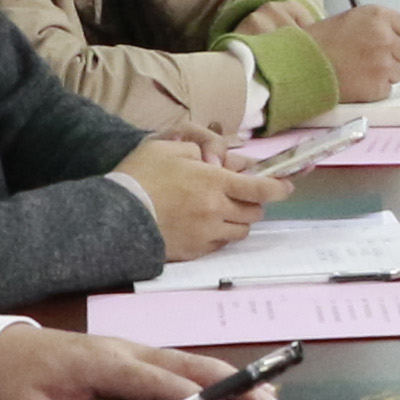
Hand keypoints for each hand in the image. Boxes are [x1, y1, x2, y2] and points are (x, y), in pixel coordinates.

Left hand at [0, 321, 264, 399]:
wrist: (0, 351)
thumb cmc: (16, 385)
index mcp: (100, 363)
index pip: (154, 381)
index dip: (189, 398)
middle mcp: (123, 350)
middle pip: (184, 364)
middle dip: (227, 382)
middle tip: (265, 398)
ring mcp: (130, 348)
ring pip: (185, 360)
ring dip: (226, 376)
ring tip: (264, 391)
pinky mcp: (131, 353)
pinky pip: (176, 362)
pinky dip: (208, 373)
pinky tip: (232, 387)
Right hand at [117, 140, 286, 258]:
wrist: (114, 216)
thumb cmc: (139, 176)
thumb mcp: (169, 149)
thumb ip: (198, 150)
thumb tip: (216, 161)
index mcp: (213, 182)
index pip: (260, 188)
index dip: (279, 187)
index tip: (285, 186)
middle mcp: (216, 210)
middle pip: (254, 211)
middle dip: (252, 201)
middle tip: (239, 194)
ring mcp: (206, 233)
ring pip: (241, 230)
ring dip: (238, 219)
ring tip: (219, 210)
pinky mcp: (195, 251)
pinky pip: (220, 243)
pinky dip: (219, 234)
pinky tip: (202, 224)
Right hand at [311, 1, 399, 102]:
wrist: (301, 65)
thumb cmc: (319, 42)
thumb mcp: (350, 19)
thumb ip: (376, 25)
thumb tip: (394, 37)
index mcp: (378, 16)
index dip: (395, 35)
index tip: (384, 41)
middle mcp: (385, 38)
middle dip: (389, 57)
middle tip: (365, 59)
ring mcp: (384, 63)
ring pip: (398, 72)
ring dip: (383, 74)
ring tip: (358, 71)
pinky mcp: (379, 86)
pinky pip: (387, 89)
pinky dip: (374, 89)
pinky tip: (356, 82)